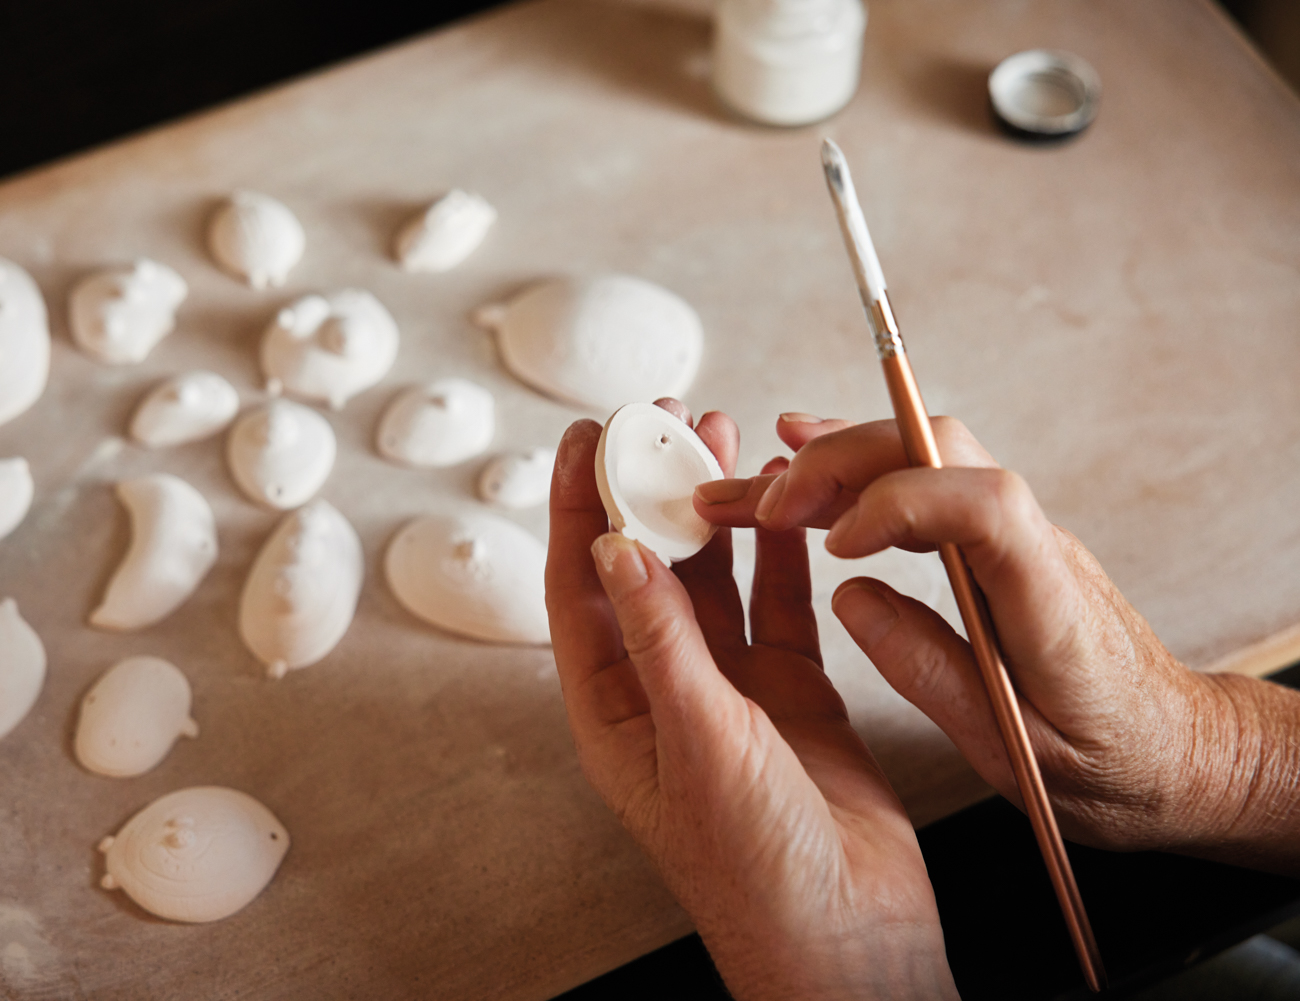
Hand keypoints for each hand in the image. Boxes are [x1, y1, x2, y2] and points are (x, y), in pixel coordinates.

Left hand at [547, 401, 958, 1000]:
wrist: (851, 934)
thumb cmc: (755, 868)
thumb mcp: (698, 740)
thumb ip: (661, 641)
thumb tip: (615, 550)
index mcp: (615, 709)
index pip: (580, 588)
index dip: (581, 508)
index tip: (590, 438)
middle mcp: (665, 690)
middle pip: (644, 569)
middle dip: (649, 492)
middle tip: (661, 419)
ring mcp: (730, 688)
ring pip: (712, 577)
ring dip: (713, 511)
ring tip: (719, 439)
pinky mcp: (791, 690)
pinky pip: (779, 603)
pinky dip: (780, 553)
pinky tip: (783, 505)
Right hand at [696, 413, 1299, 874]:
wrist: (1177, 753)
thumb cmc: (1112, 761)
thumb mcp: (1015, 747)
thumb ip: (931, 669)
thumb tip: (851, 596)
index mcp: (1049, 597)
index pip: (981, 503)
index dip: (898, 501)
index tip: (835, 544)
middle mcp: (1033, 544)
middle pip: (936, 450)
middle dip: (836, 463)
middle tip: (758, 503)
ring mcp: (1015, 534)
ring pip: (920, 454)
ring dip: (831, 461)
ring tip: (752, 484)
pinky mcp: (994, 541)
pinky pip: (922, 481)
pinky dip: (856, 474)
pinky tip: (805, 474)